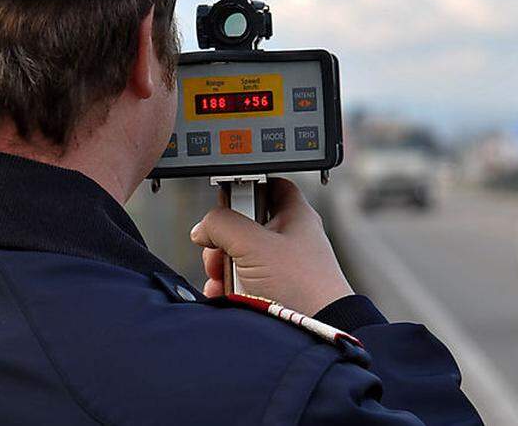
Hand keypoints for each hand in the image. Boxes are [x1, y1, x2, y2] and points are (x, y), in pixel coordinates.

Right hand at [190, 177, 353, 313]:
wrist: (315, 332)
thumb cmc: (300, 285)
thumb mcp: (254, 244)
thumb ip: (222, 225)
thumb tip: (202, 228)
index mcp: (295, 216)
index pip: (270, 184)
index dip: (246, 186)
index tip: (226, 199)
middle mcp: (289, 239)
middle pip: (245, 224)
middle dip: (223, 239)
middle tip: (220, 251)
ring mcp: (281, 267)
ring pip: (240, 256)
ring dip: (223, 267)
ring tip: (222, 279)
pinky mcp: (273, 292)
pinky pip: (242, 282)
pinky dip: (228, 288)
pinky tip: (224, 295)